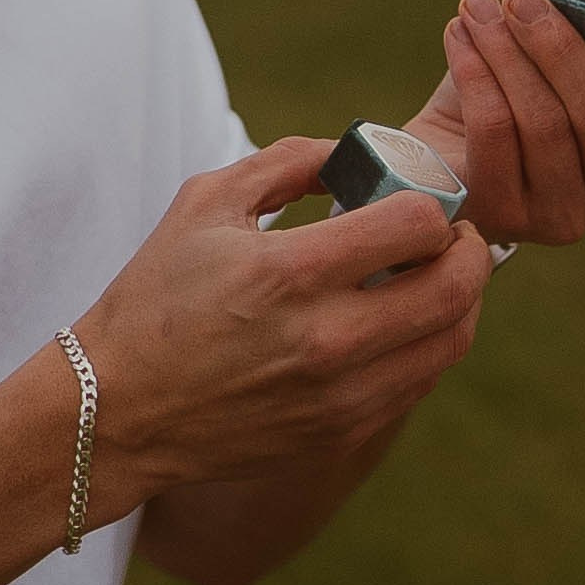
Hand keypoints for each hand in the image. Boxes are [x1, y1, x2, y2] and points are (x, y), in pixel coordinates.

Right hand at [75, 135, 493, 519]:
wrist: (117, 413)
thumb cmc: (153, 301)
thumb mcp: (204, 205)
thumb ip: (287, 161)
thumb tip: (352, 152)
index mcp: (289, 272)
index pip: (417, 224)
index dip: (428, 201)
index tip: (413, 200)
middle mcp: (326, 339)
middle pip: (456, 286)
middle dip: (467, 247)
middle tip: (448, 235)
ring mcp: (340, 395)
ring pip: (453, 340)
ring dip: (459, 299)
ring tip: (431, 278)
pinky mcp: (342, 433)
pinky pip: (420, 382)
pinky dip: (428, 345)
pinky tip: (399, 325)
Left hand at [405, 0, 584, 246]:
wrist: (447, 148)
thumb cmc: (521, 85)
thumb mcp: (567, 33)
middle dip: (556, 45)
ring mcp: (562, 220)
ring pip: (541, 123)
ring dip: (504, 53)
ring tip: (477, 6)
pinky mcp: (504, 220)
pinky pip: (494, 137)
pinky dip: (474, 77)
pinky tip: (458, 37)